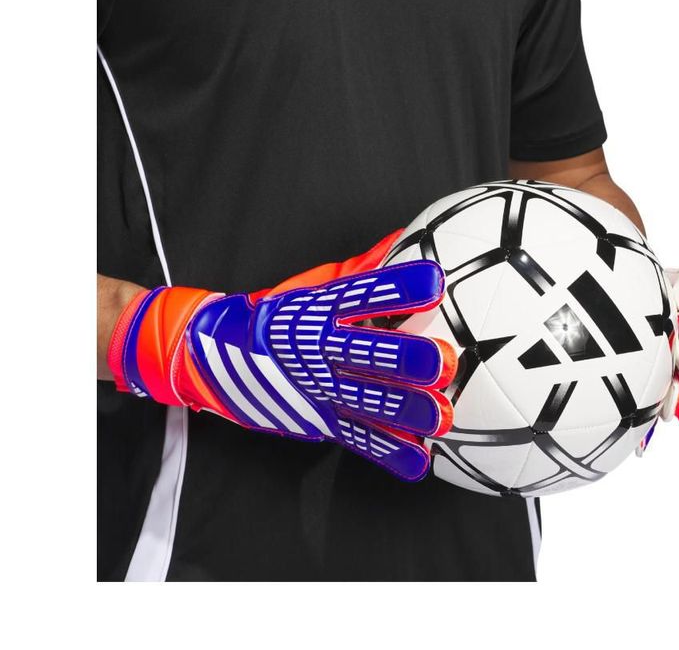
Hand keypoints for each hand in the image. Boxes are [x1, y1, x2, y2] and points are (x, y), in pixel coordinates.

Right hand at [109, 252, 455, 480]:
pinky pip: (356, 438)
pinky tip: (418, 461)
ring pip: (368, 401)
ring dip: (407, 411)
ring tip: (442, 417)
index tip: (435, 282)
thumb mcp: (314, 285)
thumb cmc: (276, 313)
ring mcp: (319, 388)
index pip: (362, 293)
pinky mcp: (318, 421)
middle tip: (444, 362)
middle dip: (407, 360)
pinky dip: (388, 452)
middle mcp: (320, 348)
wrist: (213, 354)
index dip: (398, 288)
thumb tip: (404, 237)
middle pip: (368, 352)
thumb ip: (361, 268)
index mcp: (319, 308)